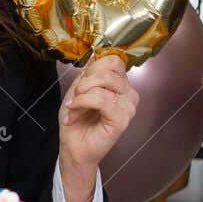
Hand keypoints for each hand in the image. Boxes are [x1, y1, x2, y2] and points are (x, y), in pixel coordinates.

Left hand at [58, 55, 137, 201]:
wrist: (74, 146)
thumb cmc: (77, 119)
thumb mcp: (78, 89)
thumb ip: (89, 73)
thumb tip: (95, 55)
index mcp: (120, 84)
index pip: (113, 60)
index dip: (92, 69)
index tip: (80, 86)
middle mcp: (129, 93)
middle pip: (110, 67)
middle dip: (85, 81)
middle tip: (75, 98)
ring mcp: (129, 106)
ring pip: (105, 81)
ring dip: (82, 94)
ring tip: (75, 108)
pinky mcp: (123, 119)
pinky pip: (102, 99)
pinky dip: (83, 102)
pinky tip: (75, 113)